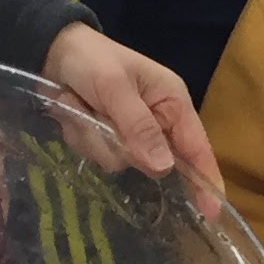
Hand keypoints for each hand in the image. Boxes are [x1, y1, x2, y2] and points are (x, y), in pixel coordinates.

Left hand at [43, 25, 222, 213]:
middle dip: (120, 143)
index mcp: (172, 102)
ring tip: (83, 106)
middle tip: (100, 115)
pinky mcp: (107, 140)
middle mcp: (157, 122)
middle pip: (151, 161)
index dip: (206, 180)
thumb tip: (164, 168)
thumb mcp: (115, 87)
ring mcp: (130, 134)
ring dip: (94, 137)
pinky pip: (98, 156)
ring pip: (119, 161)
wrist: (51, 51)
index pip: (197, 147)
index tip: (212, 211)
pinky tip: (75, 112)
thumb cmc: (92, 60)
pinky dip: (82, 137)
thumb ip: (139, 126)